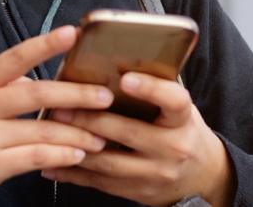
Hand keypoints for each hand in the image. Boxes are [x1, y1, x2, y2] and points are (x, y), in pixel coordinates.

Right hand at [0, 26, 114, 203]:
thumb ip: (13, 84)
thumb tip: (57, 79)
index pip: (15, 59)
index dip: (44, 45)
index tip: (71, 34)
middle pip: (35, 94)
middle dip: (75, 94)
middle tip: (106, 96)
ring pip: (41, 131)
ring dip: (77, 132)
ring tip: (101, 134)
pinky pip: (35, 157)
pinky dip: (62, 155)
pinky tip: (79, 153)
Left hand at [40, 72, 234, 206]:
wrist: (202, 175)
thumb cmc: (181, 129)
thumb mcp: (178, 107)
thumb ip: (153, 89)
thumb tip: (112, 60)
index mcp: (183, 119)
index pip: (173, 100)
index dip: (150, 89)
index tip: (126, 78)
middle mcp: (172, 148)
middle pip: (128, 132)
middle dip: (90, 119)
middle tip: (60, 106)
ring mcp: (155, 173)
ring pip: (109, 162)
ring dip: (76, 146)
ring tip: (51, 130)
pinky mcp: (138, 192)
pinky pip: (101, 183)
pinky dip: (74, 172)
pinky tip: (53, 161)